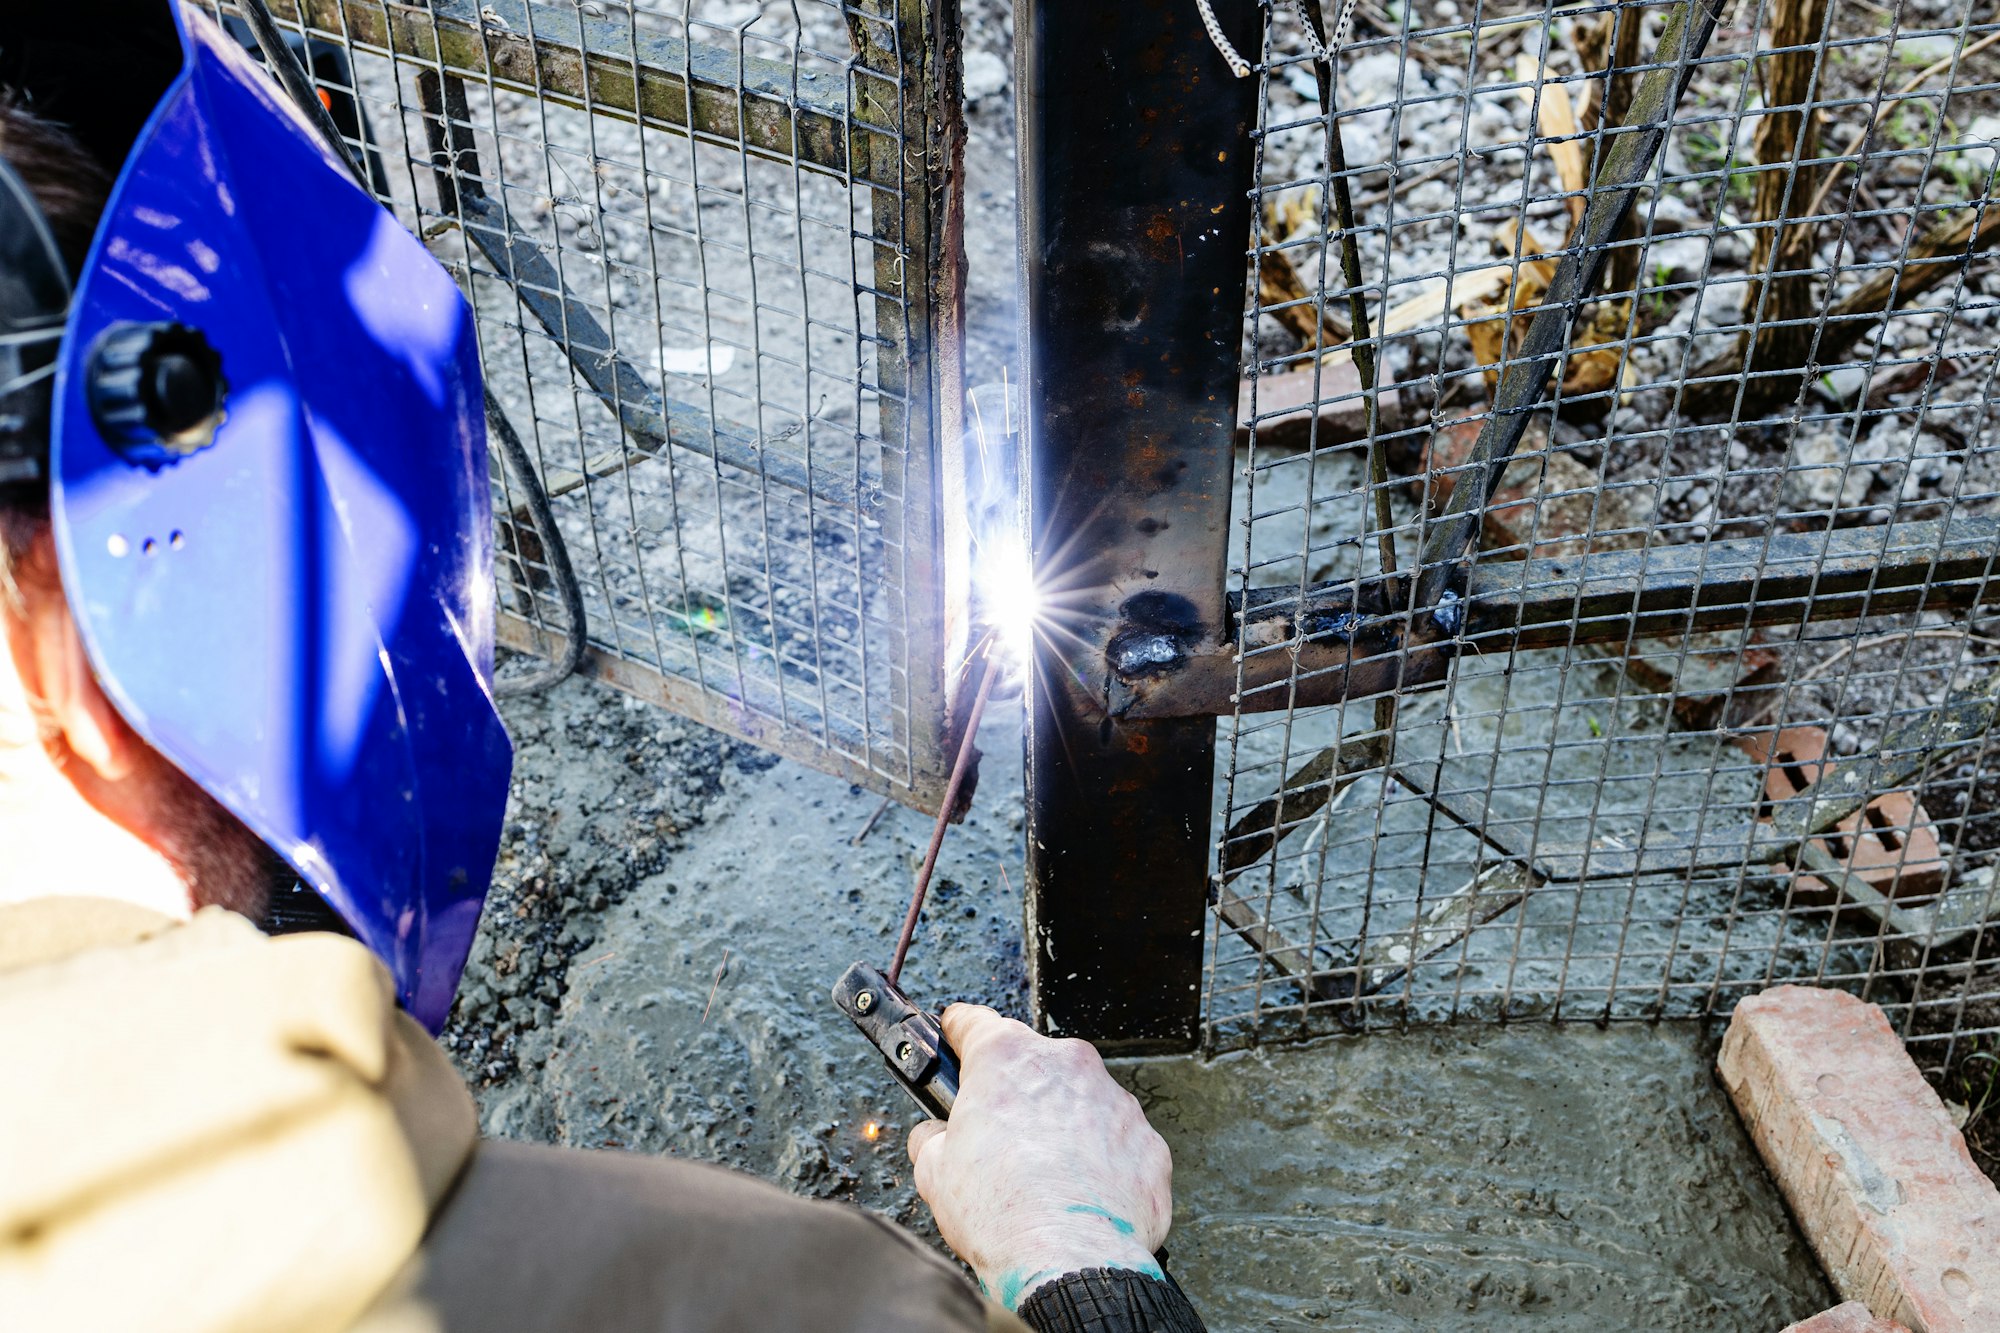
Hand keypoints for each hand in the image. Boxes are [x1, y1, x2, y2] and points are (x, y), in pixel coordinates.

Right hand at [906, 1004, 1171, 1309]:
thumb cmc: (1003, 1214)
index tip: (956, 1040)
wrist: (1069, 1262)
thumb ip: (934, 1138)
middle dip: (1016, 1095)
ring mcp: (1115, 1101)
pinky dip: (1101, 1163)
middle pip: (1034, 1065)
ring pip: (1080, 1102)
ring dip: (1063, 1128)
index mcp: (1008, 1058)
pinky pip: (1118, 1143)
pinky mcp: (1148, 1143)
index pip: (974, 1023)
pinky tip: (1079, 1197)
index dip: (959, 1034)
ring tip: (1042, 1180)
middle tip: (998, 1141)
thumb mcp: (934, 1171)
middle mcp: (1067, 1065)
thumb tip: (935, 1138)